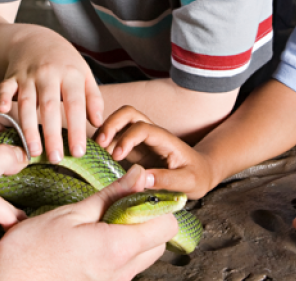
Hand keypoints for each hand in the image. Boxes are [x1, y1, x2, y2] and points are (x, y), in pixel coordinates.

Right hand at [0, 33, 103, 163]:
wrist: (36, 39)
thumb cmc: (64, 63)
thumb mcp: (84, 74)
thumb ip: (93, 98)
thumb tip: (98, 123)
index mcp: (71, 75)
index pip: (75, 105)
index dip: (77, 128)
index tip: (78, 152)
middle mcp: (49, 74)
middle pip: (49, 107)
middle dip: (52, 134)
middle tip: (55, 158)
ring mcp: (28, 75)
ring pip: (27, 102)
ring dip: (28, 127)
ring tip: (33, 152)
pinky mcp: (11, 76)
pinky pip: (5, 88)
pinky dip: (2, 98)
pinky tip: (3, 112)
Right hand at [0, 165, 177, 280]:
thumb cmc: (30, 251)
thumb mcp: (71, 213)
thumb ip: (111, 195)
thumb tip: (139, 175)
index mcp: (117, 248)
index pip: (167, 225)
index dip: (156, 205)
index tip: (135, 193)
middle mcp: (122, 272)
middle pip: (159, 242)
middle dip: (146, 220)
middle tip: (116, 206)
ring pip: (143, 256)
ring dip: (131, 236)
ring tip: (99, 224)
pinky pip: (124, 268)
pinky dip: (117, 251)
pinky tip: (90, 242)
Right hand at [94, 106, 216, 199]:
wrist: (201, 173)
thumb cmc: (197, 176)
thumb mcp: (188, 182)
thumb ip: (167, 180)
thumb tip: (142, 179)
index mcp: (165, 140)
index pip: (142, 128)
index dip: (126, 139)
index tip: (116, 156)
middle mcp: (151, 135)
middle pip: (128, 114)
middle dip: (111, 124)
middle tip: (99, 144)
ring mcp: (142, 141)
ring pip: (119, 123)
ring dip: (105, 132)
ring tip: (94, 152)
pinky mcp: (135, 151)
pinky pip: (116, 140)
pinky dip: (104, 144)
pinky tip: (97, 158)